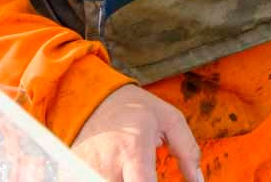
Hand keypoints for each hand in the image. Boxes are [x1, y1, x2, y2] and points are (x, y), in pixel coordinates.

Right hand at [72, 84, 201, 181]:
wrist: (91, 98)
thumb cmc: (134, 109)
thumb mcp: (169, 119)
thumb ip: (187, 151)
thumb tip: (198, 180)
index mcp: (133, 150)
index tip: (157, 181)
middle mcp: (106, 165)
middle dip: (137, 181)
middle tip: (142, 170)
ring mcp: (84, 172)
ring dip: (123, 180)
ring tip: (127, 168)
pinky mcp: (71, 175)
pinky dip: (107, 177)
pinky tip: (113, 169)